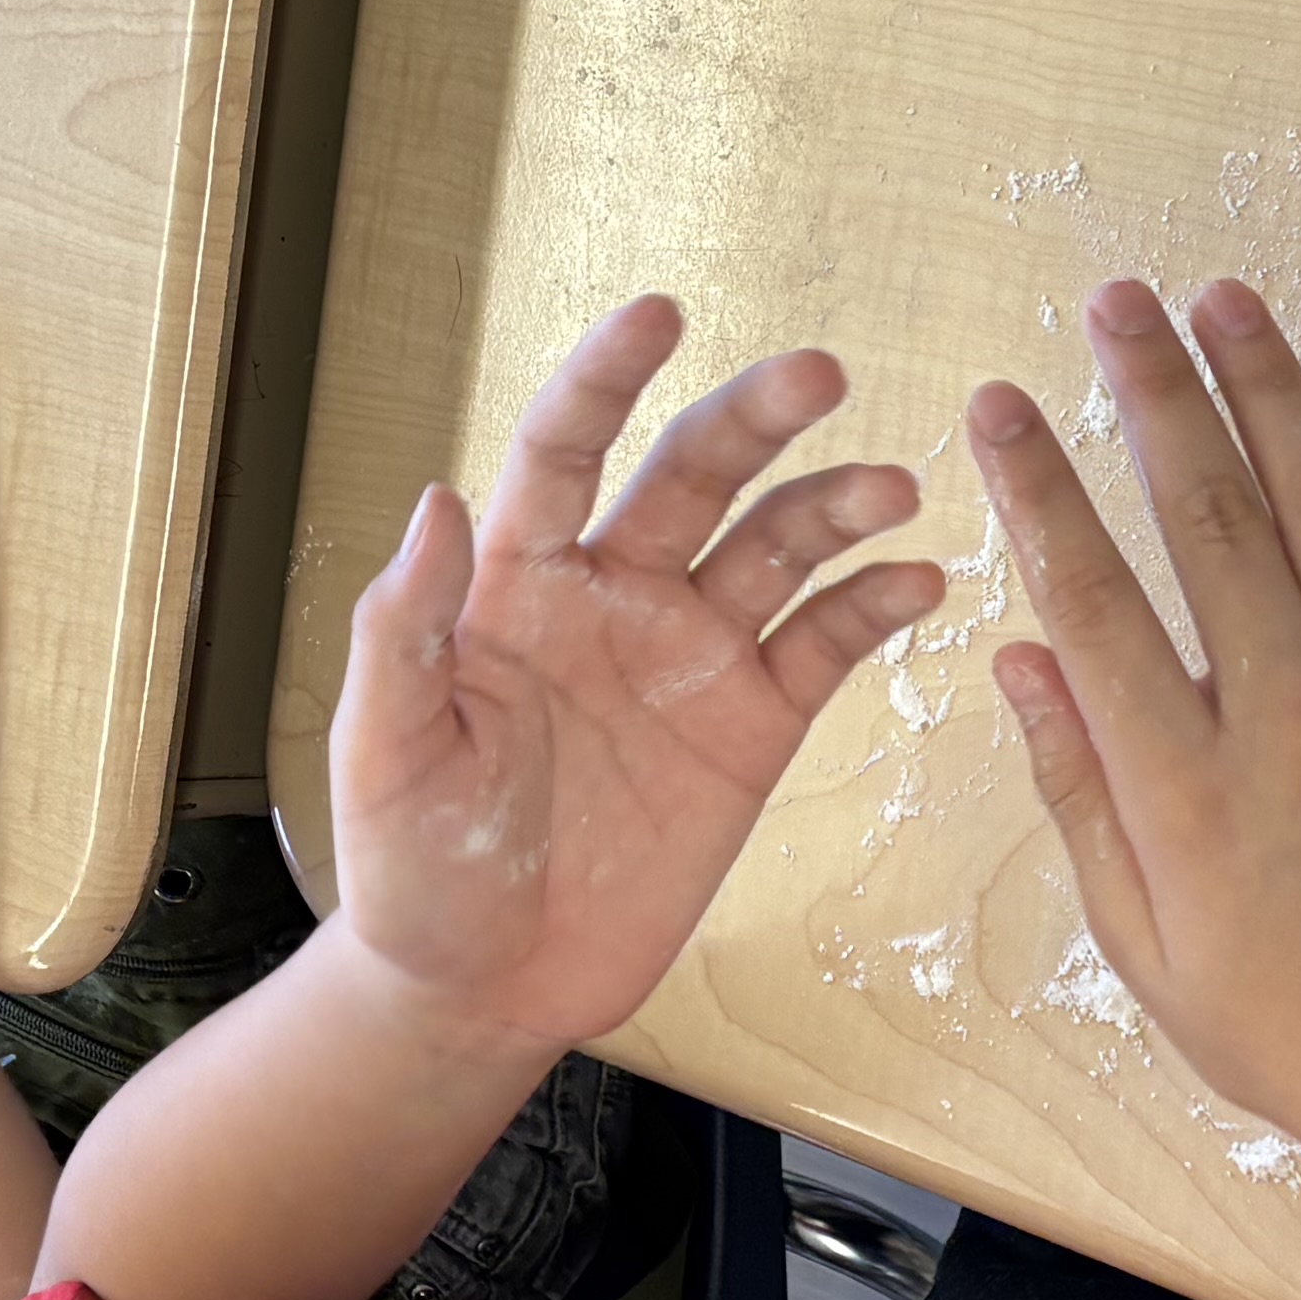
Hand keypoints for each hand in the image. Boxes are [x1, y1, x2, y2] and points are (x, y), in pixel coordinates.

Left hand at [331, 297, 939, 1054]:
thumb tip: (439, 500)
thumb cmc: (412, 869)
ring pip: (775, 548)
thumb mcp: (383, 752)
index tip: (658, 313)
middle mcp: (614, 596)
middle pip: (694, 475)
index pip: (562, 450)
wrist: (484, 986)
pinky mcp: (750, 729)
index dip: (606, 378)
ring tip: (893, 489)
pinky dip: (873, 608)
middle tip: (818, 372)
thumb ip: (407, 632)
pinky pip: (823, 648)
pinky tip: (917, 582)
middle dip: (755, 416)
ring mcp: (690, 657)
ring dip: (835, 506)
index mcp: (517, 584)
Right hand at [974, 277, 1300, 1169]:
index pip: (1090, 594)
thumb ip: (1080, 796)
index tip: (1000, 404)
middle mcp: (1287, 712)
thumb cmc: (1297, 1030)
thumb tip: (1021, 659)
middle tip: (1115, 300)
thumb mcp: (1147, 945)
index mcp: (1185, 784)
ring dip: (1266, 386)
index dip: (1036, 486)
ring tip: (1222, 300)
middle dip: (1152, 389)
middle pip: (1204, 510)